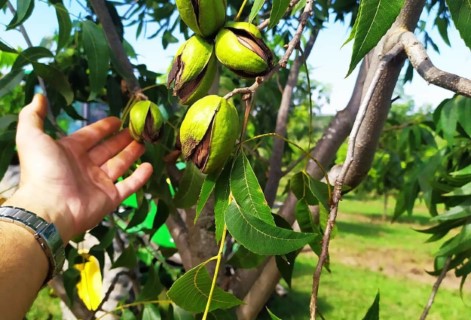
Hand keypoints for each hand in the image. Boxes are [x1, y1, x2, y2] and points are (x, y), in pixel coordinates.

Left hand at [5, 94, 152, 241]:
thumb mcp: (31, 137)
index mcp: (70, 152)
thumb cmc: (43, 170)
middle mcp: (85, 166)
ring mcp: (99, 183)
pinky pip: (128, 186)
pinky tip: (150, 167)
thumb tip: (39, 95)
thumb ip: (33, 116)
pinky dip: (140, 178)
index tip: (118, 119)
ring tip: (145, 142)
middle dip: (122, 139)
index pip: (90, 136)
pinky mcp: (110, 198)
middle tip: (137, 129)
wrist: (50, 207)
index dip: (103, 127)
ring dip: (132, 153)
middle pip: (108, 149)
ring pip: (120, 164)